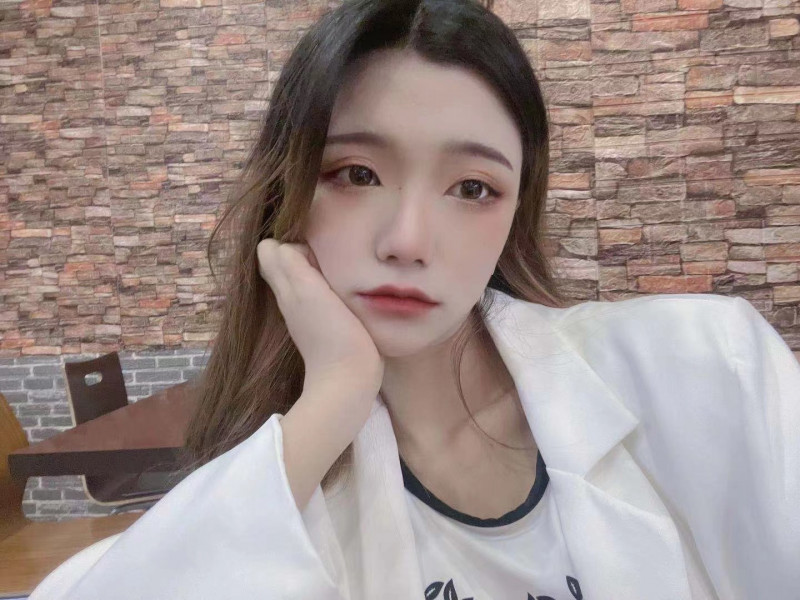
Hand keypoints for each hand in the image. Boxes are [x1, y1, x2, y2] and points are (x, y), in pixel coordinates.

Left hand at [256, 238, 383, 393]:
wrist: (348, 379)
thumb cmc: (330, 332)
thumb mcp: (308, 290)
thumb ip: (292, 264)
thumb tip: (284, 246)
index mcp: (286, 287)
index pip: (272, 251)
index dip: (291, 243)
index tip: (315, 250)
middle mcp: (291, 299)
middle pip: (286, 264)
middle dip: (302, 253)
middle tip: (328, 258)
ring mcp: (307, 315)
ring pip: (304, 278)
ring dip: (318, 270)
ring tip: (338, 272)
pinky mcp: (325, 327)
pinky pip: (319, 295)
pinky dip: (327, 287)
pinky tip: (343, 293)